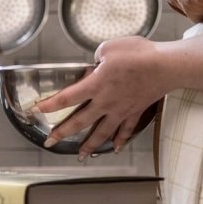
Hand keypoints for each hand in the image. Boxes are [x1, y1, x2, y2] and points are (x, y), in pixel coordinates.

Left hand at [33, 36, 167, 158]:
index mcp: (95, 85)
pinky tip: (116, 148)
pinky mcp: (135, 111)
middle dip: (62, 133)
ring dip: (90, 145)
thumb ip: (97, 57)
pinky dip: (121, 140)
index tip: (36, 111)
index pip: (67, 97)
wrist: (165, 67)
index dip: (50, 105)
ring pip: (101, 132)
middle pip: (79, 121)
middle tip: (50, 143)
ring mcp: (121, 110)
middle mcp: (105, 102)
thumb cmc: (138, 55)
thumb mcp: (109, 48)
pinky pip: (126, 130)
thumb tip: (96, 64)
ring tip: (81, 155)